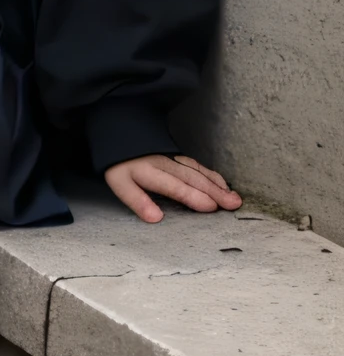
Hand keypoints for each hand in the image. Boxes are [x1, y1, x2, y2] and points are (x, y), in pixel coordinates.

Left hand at [104, 153, 242, 224]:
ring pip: (199, 172)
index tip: (211, 207)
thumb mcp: (120, 185)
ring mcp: (174, 158)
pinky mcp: (179, 157)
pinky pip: (199, 166)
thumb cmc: (121, 167)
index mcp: (149, 172)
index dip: (193, 196)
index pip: (175, 186)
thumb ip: (137, 201)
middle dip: (215, 192)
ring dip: (218, 185)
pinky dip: (213, 176)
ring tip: (234, 199)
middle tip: (233, 205)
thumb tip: (156, 218)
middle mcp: (166, 164)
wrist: (120, 137)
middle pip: (193, 179)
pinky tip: (224, 185)